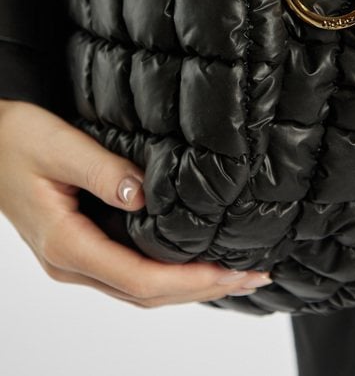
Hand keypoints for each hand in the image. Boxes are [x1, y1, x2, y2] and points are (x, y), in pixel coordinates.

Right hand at [0, 99, 271, 306]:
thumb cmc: (15, 141)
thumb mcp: (59, 146)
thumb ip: (103, 171)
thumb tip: (147, 194)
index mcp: (66, 243)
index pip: (139, 278)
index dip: (190, 281)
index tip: (231, 271)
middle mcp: (71, 262)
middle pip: (145, 294)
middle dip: (202, 290)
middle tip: (251, 276)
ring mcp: (75, 259)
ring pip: (139, 290)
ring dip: (188, 288)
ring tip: (234, 276)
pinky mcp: (80, 247)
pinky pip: (129, 274)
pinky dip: (166, 276)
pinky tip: (190, 263)